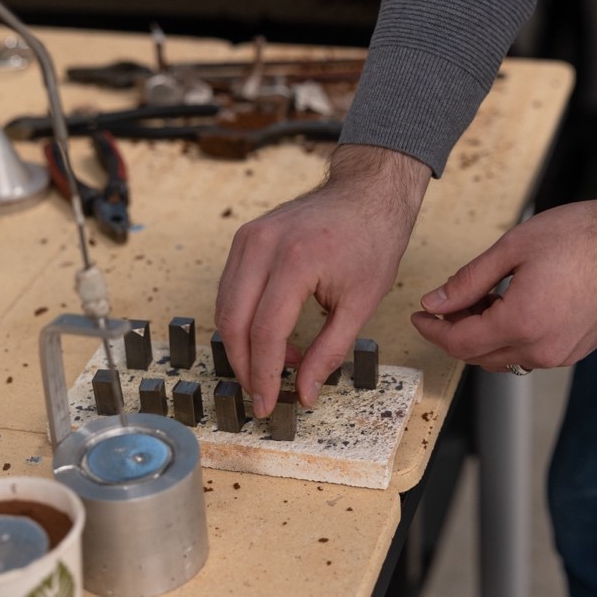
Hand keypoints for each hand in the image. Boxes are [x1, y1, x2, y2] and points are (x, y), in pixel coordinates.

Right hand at [215, 145, 430, 415]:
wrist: (367, 193)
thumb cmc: (371, 240)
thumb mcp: (361, 304)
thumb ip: (329, 352)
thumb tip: (304, 392)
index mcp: (296, 261)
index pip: (265, 331)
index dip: (263, 375)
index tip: (267, 404)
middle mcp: (263, 246)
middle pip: (234, 321)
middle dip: (245, 366)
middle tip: (263, 393)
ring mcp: (249, 238)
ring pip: (225, 306)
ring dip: (242, 345)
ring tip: (275, 366)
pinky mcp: (245, 237)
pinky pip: (230, 289)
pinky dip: (243, 319)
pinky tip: (271, 337)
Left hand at [411, 178, 596, 370]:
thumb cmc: (585, 236)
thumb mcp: (513, 247)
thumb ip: (468, 280)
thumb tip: (436, 302)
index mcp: (522, 323)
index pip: (459, 342)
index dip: (433, 330)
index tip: (420, 316)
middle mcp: (543, 349)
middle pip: (479, 356)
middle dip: (454, 333)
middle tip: (445, 304)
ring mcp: (563, 354)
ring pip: (505, 358)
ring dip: (483, 337)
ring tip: (478, 300)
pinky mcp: (578, 350)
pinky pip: (530, 353)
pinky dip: (510, 337)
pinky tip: (509, 307)